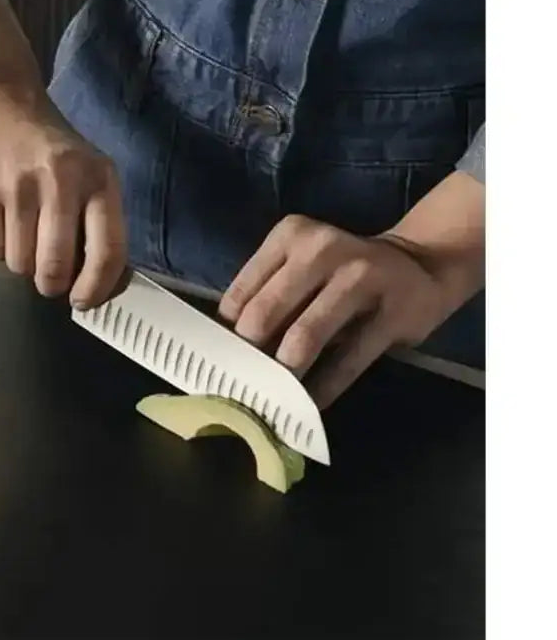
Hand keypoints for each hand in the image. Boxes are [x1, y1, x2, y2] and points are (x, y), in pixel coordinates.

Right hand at [0, 83, 127, 307]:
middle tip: (49, 279)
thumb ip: (96, 219)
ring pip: (21, 264)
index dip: (97, 287)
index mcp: (98, 179)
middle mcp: (61, 183)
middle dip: (52, 284)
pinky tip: (3, 223)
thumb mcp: (89, 170)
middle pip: (56, 267)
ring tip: (23, 237)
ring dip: (22, 263)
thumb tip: (100, 281)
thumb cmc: (50, 144)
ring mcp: (17, 189)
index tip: (84, 300)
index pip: (107, 250)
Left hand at [217, 172, 484, 407]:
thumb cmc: (340, 273)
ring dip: (284, 373)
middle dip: (250, 354)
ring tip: (272, 398)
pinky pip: (348, 360)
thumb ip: (267, 296)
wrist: (419, 265)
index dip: (227, 333)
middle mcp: (321, 249)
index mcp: (290, 235)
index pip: (242, 292)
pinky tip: (310, 404)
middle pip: (266, 312)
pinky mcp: (392, 313)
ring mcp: (360, 277)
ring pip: (305, 336)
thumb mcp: (301, 268)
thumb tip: (228, 349)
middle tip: (242, 385)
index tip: (221, 364)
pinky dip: (324, 387)